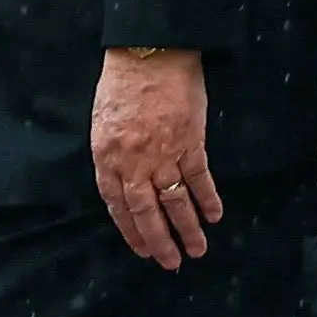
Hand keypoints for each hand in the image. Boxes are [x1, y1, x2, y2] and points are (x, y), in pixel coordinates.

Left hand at [91, 48, 221, 270]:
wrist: (148, 53)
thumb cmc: (120, 82)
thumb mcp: (102, 118)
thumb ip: (110, 151)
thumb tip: (120, 181)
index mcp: (106, 153)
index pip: (116, 202)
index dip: (129, 228)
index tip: (141, 248)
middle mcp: (133, 160)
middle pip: (146, 210)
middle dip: (158, 240)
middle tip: (169, 263)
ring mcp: (163, 154)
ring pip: (176, 202)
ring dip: (187, 229)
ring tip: (196, 251)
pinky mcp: (190, 144)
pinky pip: (200, 179)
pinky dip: (208, 200)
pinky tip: (214, 216)